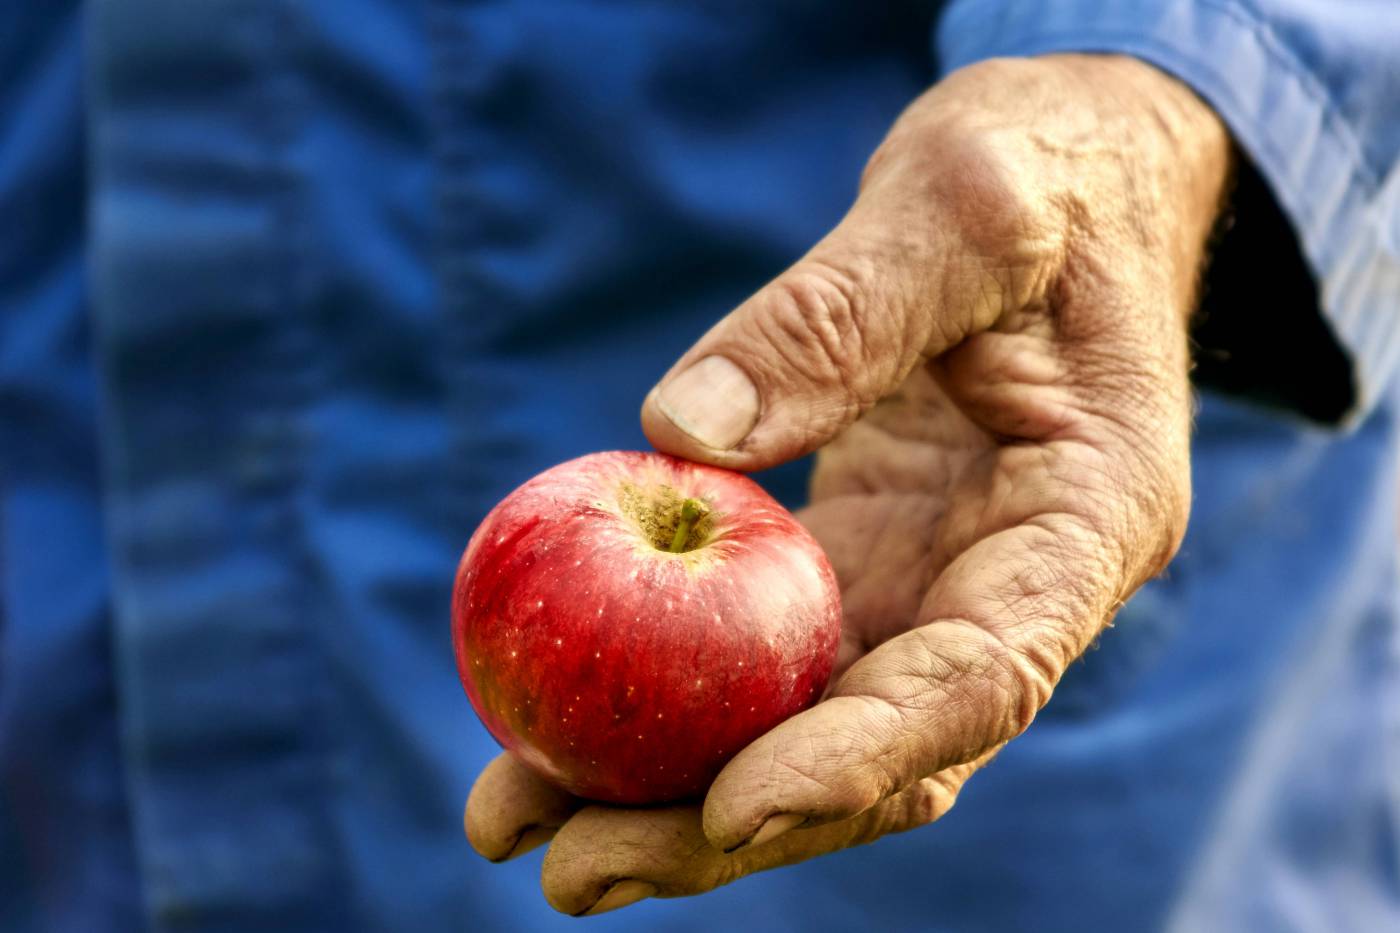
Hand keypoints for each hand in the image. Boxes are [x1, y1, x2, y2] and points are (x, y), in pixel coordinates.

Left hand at [465, 54, 1229, 914]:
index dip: (857, 759)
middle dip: (730, 827)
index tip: (727, 811)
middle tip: (572, 872)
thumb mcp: (963, 207)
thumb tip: (673, 439)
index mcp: (1086, 522)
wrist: (1055, 188)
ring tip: (518, 827)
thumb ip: (842, 313)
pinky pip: (763, 654)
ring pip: (807, 726)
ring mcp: (930, 586)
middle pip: (878, 753)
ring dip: (671, 791)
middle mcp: (1008, 587)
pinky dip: (669, 696)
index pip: (982, 678)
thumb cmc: (1044, 177)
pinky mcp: (859, 564)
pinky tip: (553, 721)